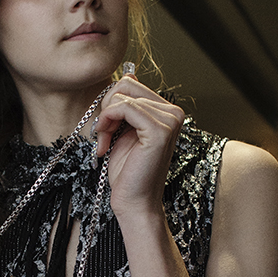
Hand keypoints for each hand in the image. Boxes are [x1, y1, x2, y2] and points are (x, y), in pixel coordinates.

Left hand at [95, 75, 184, 218]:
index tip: (105, 129)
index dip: (110, 104)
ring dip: (105, 119)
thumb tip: (128, 74)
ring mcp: (170, 120)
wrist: (133, 202)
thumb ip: (126, 104)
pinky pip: (125, 107)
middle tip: (103, 134)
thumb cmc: (127, 171)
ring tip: (105, 142)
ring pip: (123, 96)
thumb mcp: (123, 130)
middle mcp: (174, 113)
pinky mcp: (160, 130)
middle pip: (127, 84)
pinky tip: (105, 143)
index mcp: (167, 111)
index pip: (131, 83)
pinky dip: (107, 122)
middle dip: (107, 108)